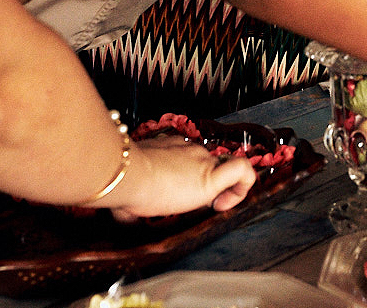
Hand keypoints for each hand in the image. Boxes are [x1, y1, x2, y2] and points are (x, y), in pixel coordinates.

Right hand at [110, 136, 257, 220]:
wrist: (129, 175)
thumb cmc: (123, 184)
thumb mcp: (126, 193)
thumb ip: (128, 204)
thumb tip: (125, 217)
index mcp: (166, 150)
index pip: (186, 159)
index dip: (187, 177)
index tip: (178, 194)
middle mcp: (187, 150)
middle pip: (206, 164)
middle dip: (202, 186)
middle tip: (192, 205)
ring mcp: (201, 160)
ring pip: (225, 166)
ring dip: (224, 187)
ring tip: (215, 206)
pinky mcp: (211, 176)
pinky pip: (242, 171)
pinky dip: (242, 186)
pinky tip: (224, 205)